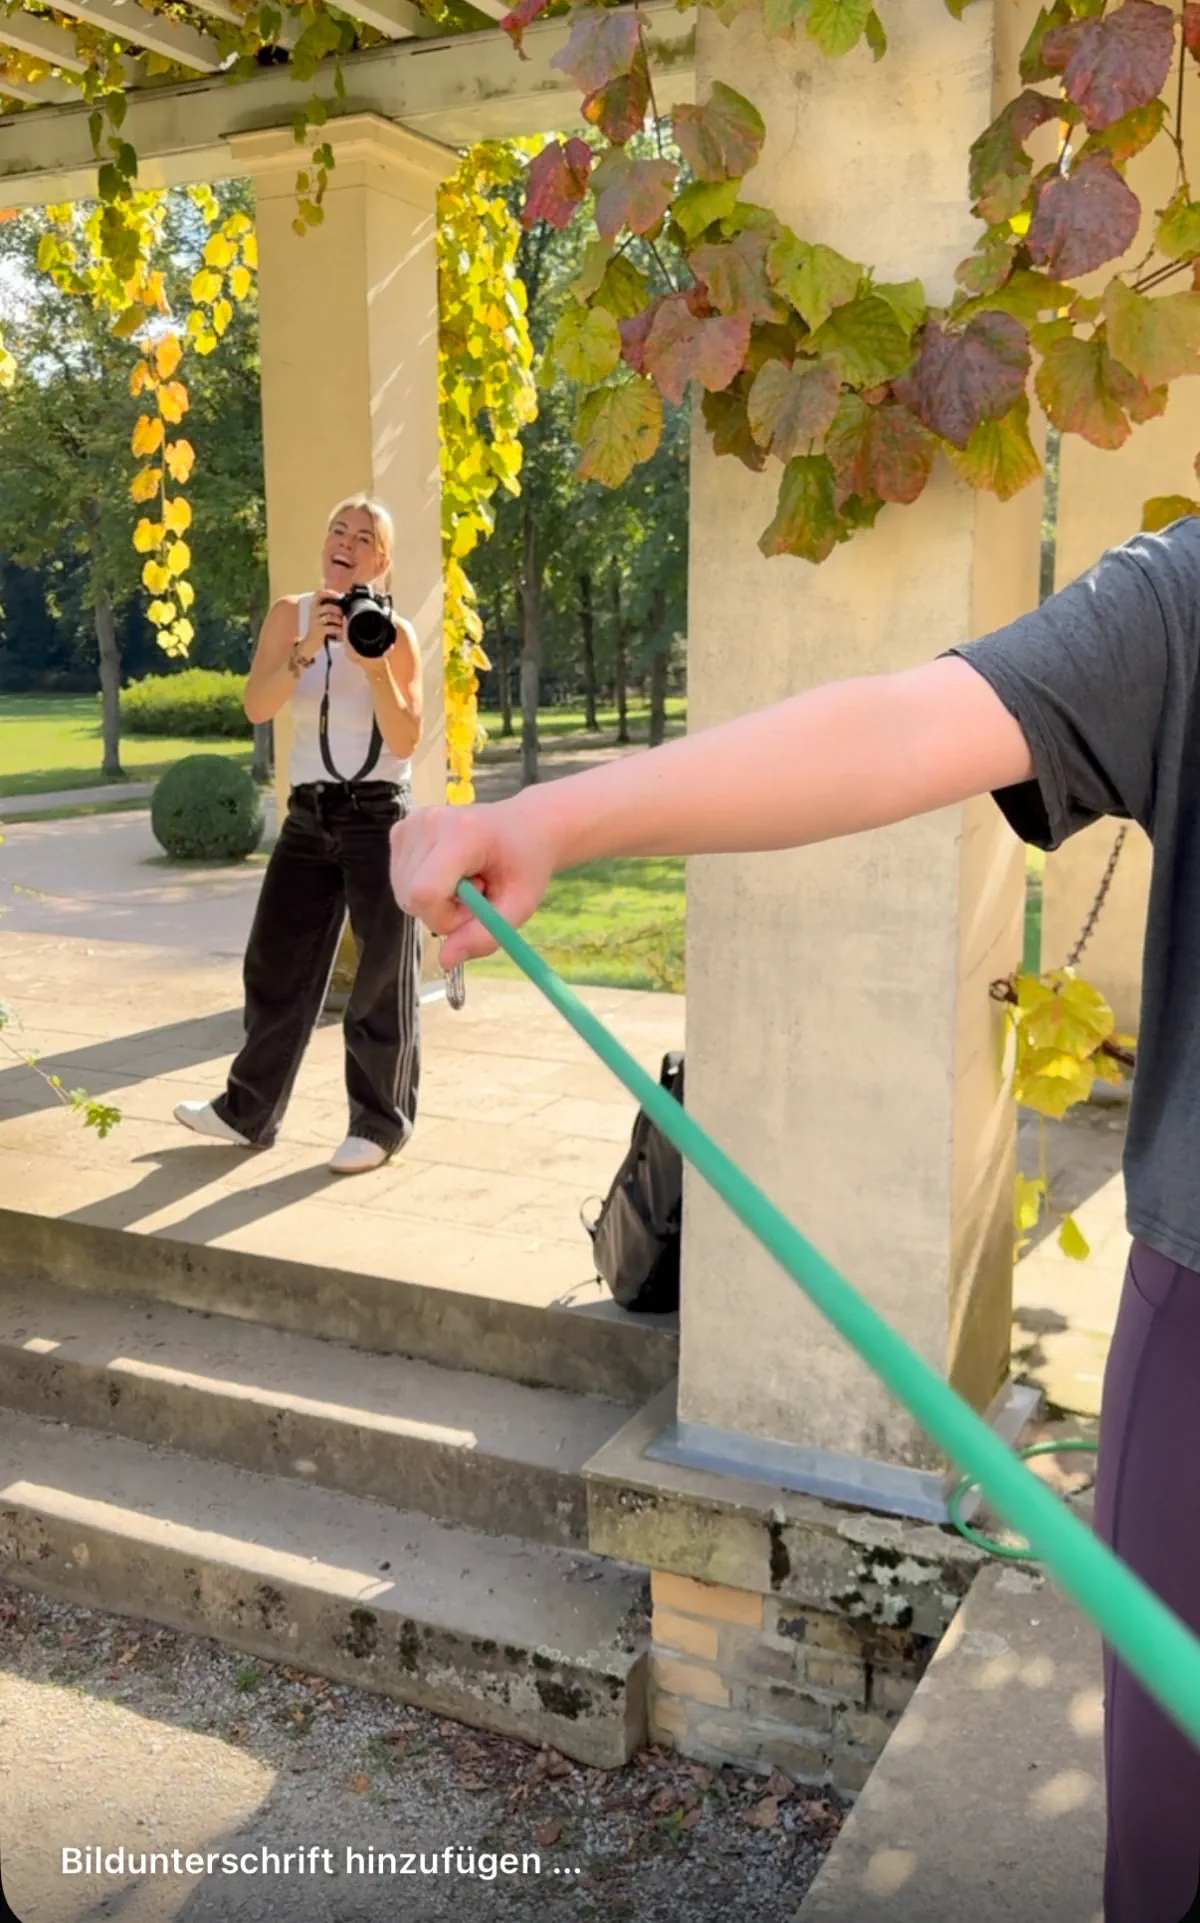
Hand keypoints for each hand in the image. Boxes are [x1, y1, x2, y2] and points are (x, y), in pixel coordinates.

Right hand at [315, 591, 346, 647]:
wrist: (311, 640)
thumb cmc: (320, 624)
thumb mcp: (321, 613)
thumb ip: (330, 605)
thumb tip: (344, 597)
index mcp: (314, 605)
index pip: (319, 593)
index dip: (330, 593)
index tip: (339, 596)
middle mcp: (313, 611)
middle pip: (328, 606)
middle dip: (338, 610)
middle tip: (342, 614)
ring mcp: (315, 621)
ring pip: (330, 617)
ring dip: (339, 620)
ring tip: (341, 623)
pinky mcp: (318, 630)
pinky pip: (331, 627)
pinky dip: (337, 628)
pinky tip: (339, 630)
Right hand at [390, 797, 555, 967]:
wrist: (523, 826)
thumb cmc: (525, 864)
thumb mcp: (519, 905)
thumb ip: (485, 935)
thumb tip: (445, 962)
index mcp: (461, 833)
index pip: (425, 892)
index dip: (446, 918)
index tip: (474, 910)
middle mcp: (427, 823)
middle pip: (412, 897)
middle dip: (443, 912)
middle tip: (478, 894)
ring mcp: (410, 825)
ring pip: (404, 893)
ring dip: (435, 901)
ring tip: (467, 880)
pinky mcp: (401, 831)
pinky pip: (402, 881)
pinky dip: (425, 888)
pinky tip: (450, 872)